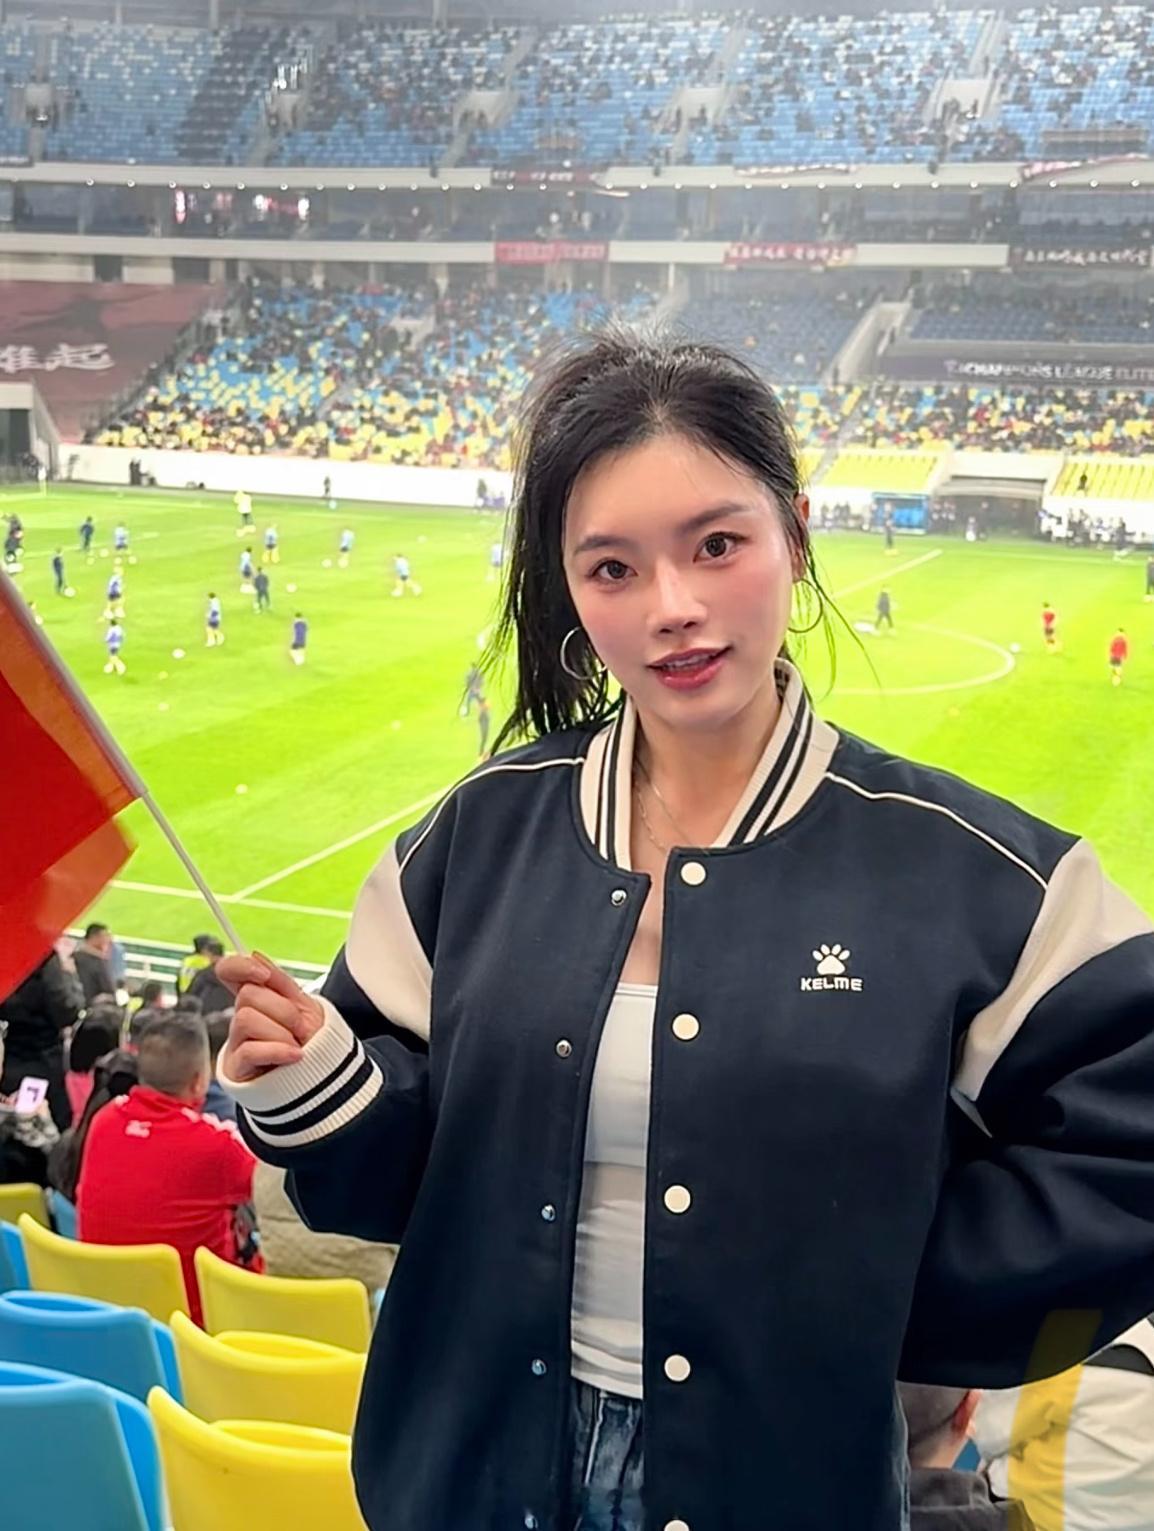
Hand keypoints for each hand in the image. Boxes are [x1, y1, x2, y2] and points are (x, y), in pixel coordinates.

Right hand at [217, 951, 324, 1082]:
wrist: (322, 1078)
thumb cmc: (311, 1041)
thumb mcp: (303, 1006)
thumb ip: (280, 982)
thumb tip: (255, 956)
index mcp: (256, 999)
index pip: (228, 972)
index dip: (239, 967)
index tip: (262, 974)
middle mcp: (242, 1018)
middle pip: (247, 995)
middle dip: (282, 1010)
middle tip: (300, 1028)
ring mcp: (237, 1043)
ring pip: (246, 1019)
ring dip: (281, 1033)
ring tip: (297, 1046)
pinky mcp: (237, 1068)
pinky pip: (250, 1049)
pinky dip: (278, 1051)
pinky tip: (295, 1056)